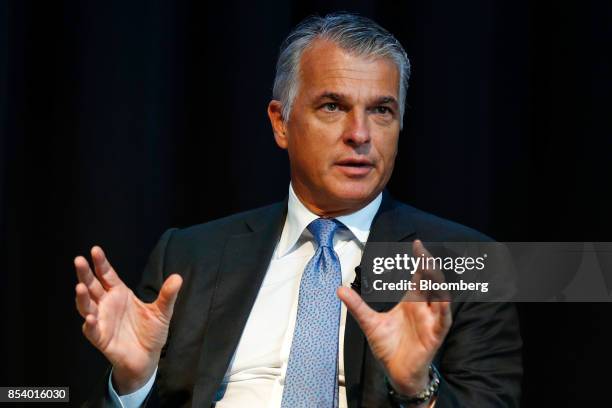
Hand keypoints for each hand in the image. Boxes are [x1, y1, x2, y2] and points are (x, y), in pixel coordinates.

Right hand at [74, 246, 181, 393]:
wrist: (148, 357)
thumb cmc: (151, 332)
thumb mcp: (162, 312)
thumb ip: (167, 295)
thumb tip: (177, 277)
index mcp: (120, 293)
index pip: (107, 275)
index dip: (101, 263)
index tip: (95, 250)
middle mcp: (107, 304)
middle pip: (92, 286)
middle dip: (85, 274)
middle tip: (79, 260)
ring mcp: (102, 320)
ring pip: (87, 306)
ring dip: (82, 297)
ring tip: (79, 286)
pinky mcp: (101, 337)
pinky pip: (92, 330)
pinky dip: (90, 324)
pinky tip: (90, 318)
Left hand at [337, 240, 451, 397]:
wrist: (396, 373)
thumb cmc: (388, 347)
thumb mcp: (369, 323)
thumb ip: (357, 305)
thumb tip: (339, 289)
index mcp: (411, 301)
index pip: (419, 276)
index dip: (420, 260)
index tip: (417, 244)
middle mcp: (424, 307)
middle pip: (431, 282)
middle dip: (429, 265)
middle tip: (422, 251)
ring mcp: (431, 320)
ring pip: (441, 296)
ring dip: (437, 282)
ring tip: (430, 268)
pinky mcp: (435, 335)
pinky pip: (444, 319)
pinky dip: (444, 308)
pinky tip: (442, 299)